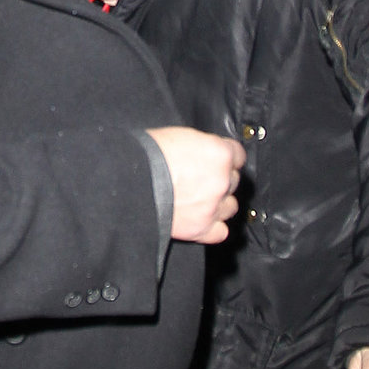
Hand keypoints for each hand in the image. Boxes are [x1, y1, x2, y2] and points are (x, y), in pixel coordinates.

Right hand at [144, 127, 244, 243]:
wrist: (131, 183)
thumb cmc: (149, 155)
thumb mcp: (180, 136)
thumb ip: (202, 146)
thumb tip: (206, 152)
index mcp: (219, 153)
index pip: (238, 155)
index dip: (227, 156)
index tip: (220, 159)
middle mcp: (221, 180)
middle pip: (233, 180)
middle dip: (220, 179)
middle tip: (201, 177)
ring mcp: (213, 207)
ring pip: (231, 206)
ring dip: (219, 203)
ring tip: (201, 199)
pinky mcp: (202, 229)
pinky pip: (221, 231)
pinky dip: (213, 226)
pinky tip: (202, 218)